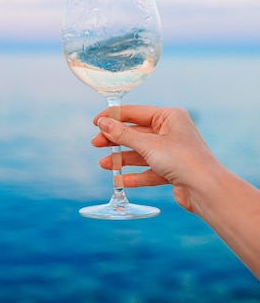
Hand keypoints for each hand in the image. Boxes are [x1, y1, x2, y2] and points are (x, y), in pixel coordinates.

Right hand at [92, 105, 218, 212]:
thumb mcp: (148, 144)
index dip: (114, 117)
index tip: (95, 122)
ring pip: (141, 152)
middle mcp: (171, 131)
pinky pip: (149, 170)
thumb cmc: (182, 160)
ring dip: (122, 158)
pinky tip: (119, 179)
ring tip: (104, 164)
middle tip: (96, 144)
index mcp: (169, 117)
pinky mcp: (172, 171)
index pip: (135, 112)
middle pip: (136, 133)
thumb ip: (123, 134)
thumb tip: (103, 123)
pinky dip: (134, 174)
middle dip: (116, 140)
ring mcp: (172, 151)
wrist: (207, 190)